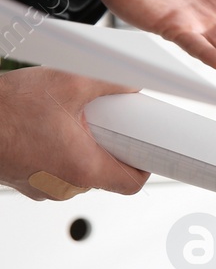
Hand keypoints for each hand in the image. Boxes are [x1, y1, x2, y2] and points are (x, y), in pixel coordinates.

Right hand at [0, 68, 148, 198]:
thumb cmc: (5, 110)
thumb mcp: (68, 83)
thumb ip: (110, 82)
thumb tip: (133, 82)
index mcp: (82, 168)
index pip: (132, 182)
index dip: (145, 164)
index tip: (148, 147)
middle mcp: (63, 185)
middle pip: (106, 174)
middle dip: (110, 148)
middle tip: (108, 123)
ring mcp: (42, 186)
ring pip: (78, 172)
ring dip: (81, 149)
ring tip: (73, 122)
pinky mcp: (25, 180)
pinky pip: (53, 169)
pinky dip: (58, 151)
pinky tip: (50, 128)